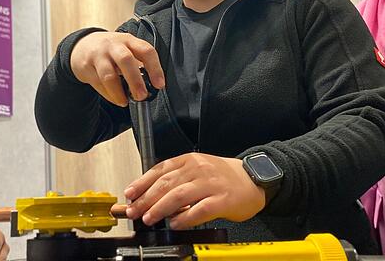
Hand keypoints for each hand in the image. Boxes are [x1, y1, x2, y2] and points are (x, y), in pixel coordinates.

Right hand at [70, 32, 164, 105]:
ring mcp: (98, 56)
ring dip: (118, 92)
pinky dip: (108, 95)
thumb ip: (139, 63)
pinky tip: (115, 98)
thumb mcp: (126, 48)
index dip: (155, 68)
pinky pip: (98, 84)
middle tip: (142, 96)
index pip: (146, 50)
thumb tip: (152, 86)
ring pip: (109, 75)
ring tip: (124, 102)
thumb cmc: (111, 50)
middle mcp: (113, 45)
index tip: (159, 85)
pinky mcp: (86, 67)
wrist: (82, 46)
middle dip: (135, 81)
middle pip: (126, 60)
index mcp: (129, 40)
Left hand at [123, 153, 264, 228]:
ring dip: (160, 208)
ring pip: (179, 195)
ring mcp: (211, 184)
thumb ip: (176, 180)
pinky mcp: (223, 200)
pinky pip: (200, 210)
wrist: (254, 179)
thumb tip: (149, 196)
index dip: (142, 182)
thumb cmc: (223, 177)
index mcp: (189, 160)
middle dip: (146, 198)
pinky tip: (175, 223)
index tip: (130, 194)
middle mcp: (199, 169)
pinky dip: (184, 218)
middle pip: (166, 183)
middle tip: (134, 211)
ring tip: (149, 218)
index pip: (160, 169)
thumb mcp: (197, 170)